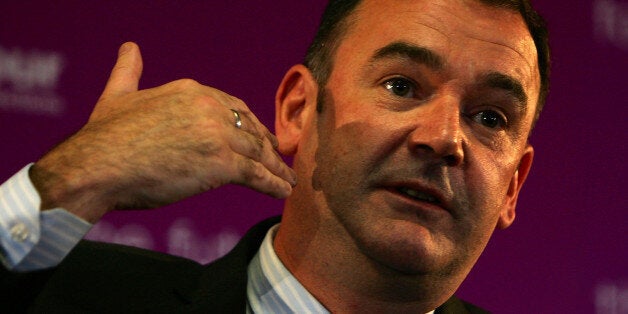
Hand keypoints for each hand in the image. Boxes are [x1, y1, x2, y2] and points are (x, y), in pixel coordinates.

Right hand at [30, 42, 296, 222]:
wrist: (97, 166)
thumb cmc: (103, 136)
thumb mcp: (118, 94)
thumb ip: (129, 71)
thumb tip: (130, 48)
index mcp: (191, 91)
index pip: (233, 106)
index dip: (249, 123)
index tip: (257, 135)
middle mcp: (210, 108)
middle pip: (250, 129)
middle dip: (267, 145)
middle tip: (278, 158)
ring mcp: (218, 135)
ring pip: (258, 152)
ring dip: (276, 168)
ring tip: (288, 179)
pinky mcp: (221, 164)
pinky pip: (256, 175)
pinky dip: (273, 184)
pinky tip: (283, 190)